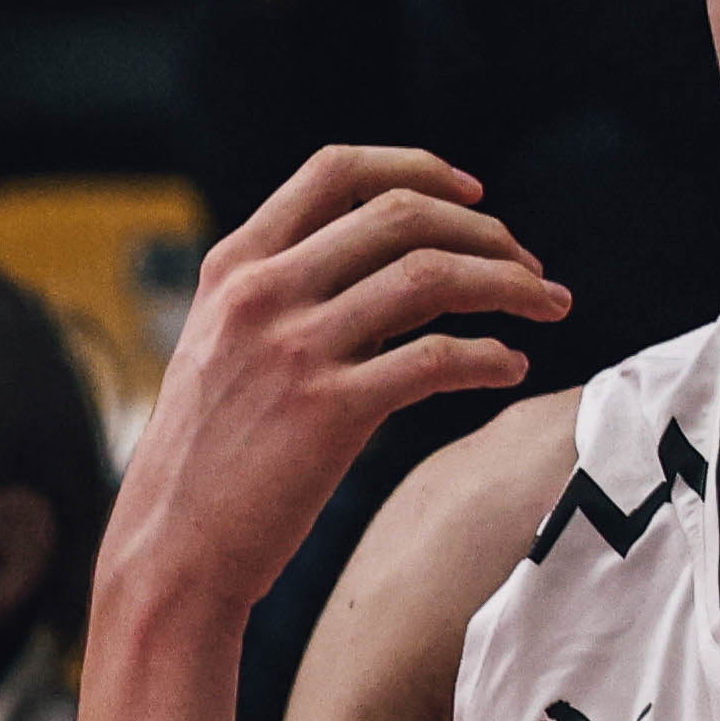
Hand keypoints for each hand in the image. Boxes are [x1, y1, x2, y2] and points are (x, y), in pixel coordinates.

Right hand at [93, 143, 568, 629]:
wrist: (169, 552)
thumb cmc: (203, 461)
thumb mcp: (218, 350)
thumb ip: (286, 298)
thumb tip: (397, 270)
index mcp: (232, 269)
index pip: (335, 171)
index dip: (419, 168)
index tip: (473, 195)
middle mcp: (260, 295)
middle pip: (400, 216)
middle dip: (487, 231)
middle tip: (529, 265)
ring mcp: (293, 350)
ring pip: (431, 275)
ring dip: (510, 283)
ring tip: (550, 305)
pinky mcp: (330, 411)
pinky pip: (439, 358)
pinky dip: (492, 356)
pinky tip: (510, 367)